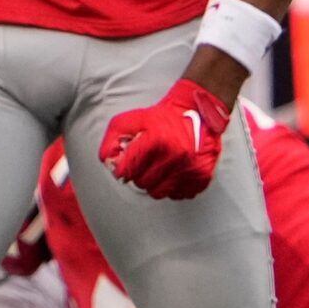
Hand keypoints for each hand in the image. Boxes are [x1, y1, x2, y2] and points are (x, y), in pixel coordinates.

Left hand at [100, 79, 228, 199]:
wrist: (197, 112)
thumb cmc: (161, 117)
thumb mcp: (131, 120)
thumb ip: (112, 139)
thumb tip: (107, 161)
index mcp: (156, 140)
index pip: (128, 170)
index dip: (122, 170)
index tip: (123, 168)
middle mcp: (175, 156)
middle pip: (142, 183)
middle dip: (138, 175)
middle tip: (143, 164)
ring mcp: (189, 168)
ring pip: (158, 192)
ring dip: (154, 183)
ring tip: (157, 169)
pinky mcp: (201, 177)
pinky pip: (177, 195)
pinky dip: (172, 187)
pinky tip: (173, 172)